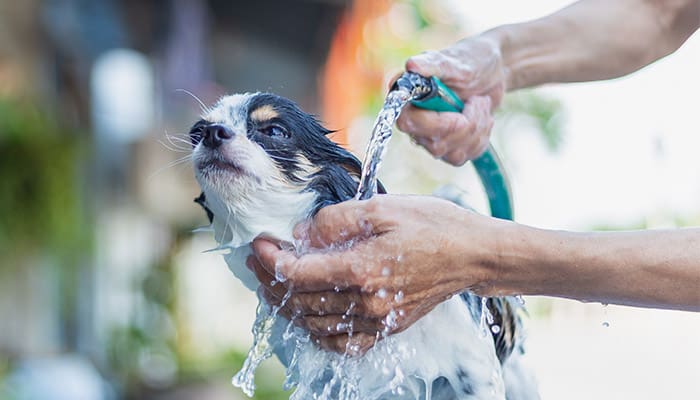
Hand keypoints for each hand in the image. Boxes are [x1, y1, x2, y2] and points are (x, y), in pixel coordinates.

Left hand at [248, 195, 507, 353]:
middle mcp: (366, 303)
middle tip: (259, 260)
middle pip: (300, 301)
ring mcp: (377, 320)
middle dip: (270, 280)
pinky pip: (342, 343)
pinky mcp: (387, 328)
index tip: (260, 242)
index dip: (270, 258)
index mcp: (362, 270)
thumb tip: (301, 233)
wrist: (474, 254)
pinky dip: (317, 333)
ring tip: (274, 283)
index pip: (297, 273)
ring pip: (315, 325)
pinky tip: (309, 317)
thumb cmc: (434, 225)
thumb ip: (335, 220)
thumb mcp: (381, 208)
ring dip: (288, 305)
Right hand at [396, 35, 504, 164]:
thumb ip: (433, 64)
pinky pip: (464, 156)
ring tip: (481, 104)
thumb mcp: (455, 61)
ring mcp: (431, 136)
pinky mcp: (448, 147)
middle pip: (433, 145)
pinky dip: (481, 137)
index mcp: (408, 96)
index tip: (459, 115)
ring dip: (477, 129)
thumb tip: (411, 65)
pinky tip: (483, 118)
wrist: (492, 72)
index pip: (406, 122)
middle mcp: (415, 120)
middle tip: (478, 101)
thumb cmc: (470, 60)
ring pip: (452, 154)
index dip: (434, 124)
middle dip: (466, 126)